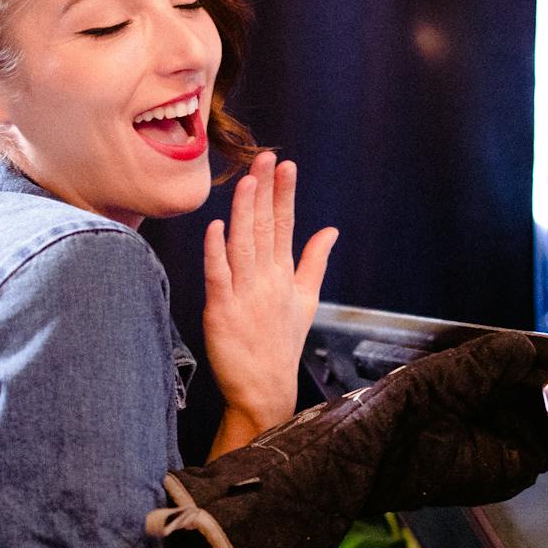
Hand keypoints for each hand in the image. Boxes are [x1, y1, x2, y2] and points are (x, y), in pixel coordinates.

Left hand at [203, 150, 337, 439]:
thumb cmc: (282, 344)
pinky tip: (217, 227)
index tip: (286, 165)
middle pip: (266, 227)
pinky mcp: (223, 310)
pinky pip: (220, 275)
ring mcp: (245, 294)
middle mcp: (267, 279)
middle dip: (266, 190)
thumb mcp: (305, 300)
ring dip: (245, 212)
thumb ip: (314, 261)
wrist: (265, 389)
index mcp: (284, 274)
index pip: (285, 225)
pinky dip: (218, 251)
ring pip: (244, 244)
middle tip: (267, 157)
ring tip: (247, 181)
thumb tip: (330, 230)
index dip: (285, 194)